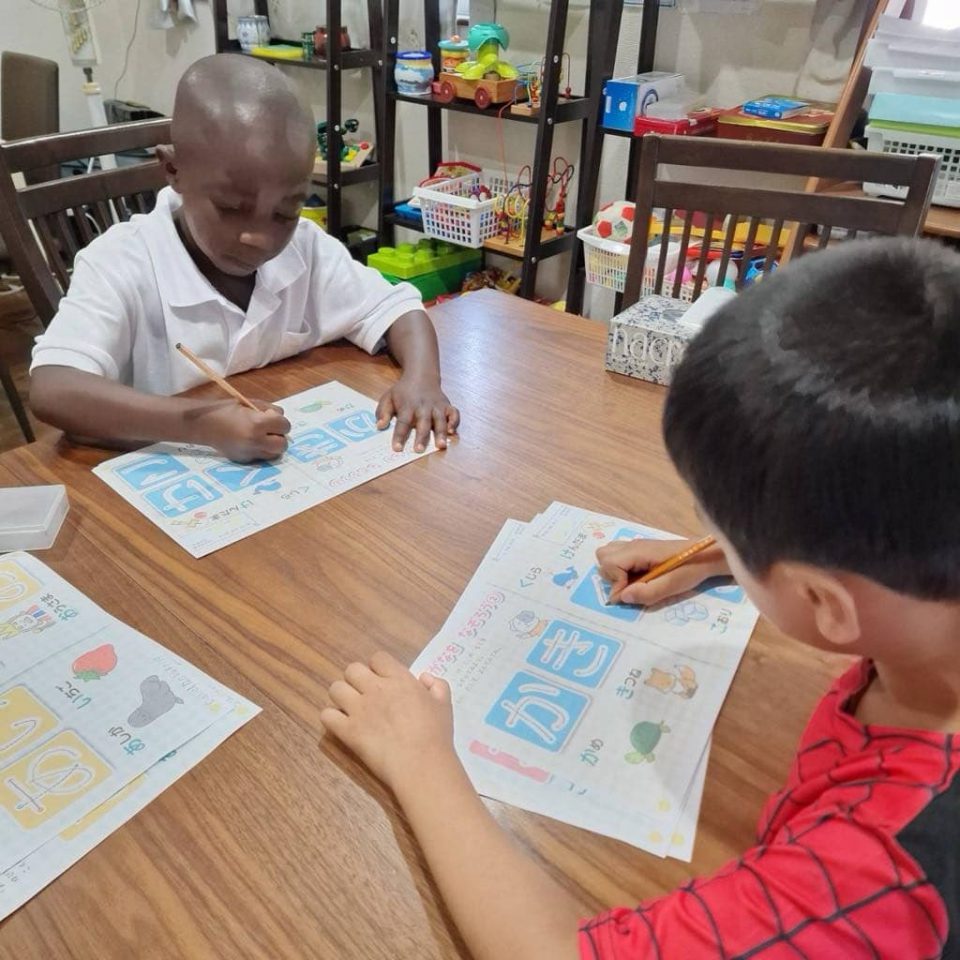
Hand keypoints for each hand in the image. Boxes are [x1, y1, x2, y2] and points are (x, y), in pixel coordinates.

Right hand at [189, 399, 290, 462]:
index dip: (281, 421)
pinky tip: (250, 442)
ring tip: (262, 437)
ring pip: (274, 454)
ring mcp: (250, 453)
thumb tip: (280, 417)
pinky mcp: (244, 460)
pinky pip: (261, 457)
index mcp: (257, 424)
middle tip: (270, 430)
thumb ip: (269, 409)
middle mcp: (256, 441)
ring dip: (272, 446)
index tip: (272, 418)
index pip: (285, 426)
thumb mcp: (250, 403)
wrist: (204, 424)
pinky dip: (261, 450)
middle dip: (280, 436)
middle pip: (282, 445)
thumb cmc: (227, 410)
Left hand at [321, 651, 455, 792]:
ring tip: (350, 709)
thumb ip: (437, 685)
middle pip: (352, 669)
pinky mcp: (348, 730)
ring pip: (335, 689)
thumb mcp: (444, 704)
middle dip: (356, 679)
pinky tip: (341, 726)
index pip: (378, 658)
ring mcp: (359, 709)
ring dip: (341, 696)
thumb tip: (425, 677)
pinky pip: (327, 715)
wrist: (421, 763)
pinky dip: (332, 719)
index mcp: (399, 679)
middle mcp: (375, 689)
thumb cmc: (435, 734)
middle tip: (365, 695)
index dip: (378, 668)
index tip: (383, 681)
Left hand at [376, 375, 459, 452]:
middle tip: (419, 450)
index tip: (397, 448)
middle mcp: (423, 406)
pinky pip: (454, 413)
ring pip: (440, 420)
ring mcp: (437, 406)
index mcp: (408, 405)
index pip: (403, 422)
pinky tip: (451, 432)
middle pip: (423, 423)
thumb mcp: (388, 397)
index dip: (399, 435)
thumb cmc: (403, 391)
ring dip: (441, 433)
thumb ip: (383, 412)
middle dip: (421, 437)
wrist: (421, 375)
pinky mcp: (447, 405)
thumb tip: (379, 426)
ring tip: (440, 446)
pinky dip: (454, 422)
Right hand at [597, 537, 730, 605]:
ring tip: (631, 582)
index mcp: (638, 551)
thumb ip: (646, 592)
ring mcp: (635, 545)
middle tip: (631, 587)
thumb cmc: (690, 569)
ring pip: (607, 554)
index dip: (617, 584)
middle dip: (612, 576)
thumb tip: (621, 598)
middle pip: (603, 557)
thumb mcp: (672, 585)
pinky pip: (618, 554)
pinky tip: (636, 576)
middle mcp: (632, 545)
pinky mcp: (640, 548)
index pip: (609, 564)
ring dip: (613, 571)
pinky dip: (620, 566)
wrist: (707, 555)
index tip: (633, 593)